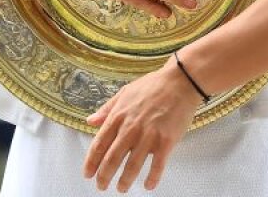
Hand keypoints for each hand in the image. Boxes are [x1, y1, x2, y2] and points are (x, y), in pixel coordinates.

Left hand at [83, 58, 202, 191]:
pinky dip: (152, 178)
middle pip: (112, 159)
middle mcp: (130, 128)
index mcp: (118, 116)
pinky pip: (157, 165)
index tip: (88, 174)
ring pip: (132, 166)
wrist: (179, 82)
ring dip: (125, 181)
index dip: (91, 162)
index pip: (99, 144)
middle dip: (104, 176)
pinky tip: (149, 186)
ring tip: (121, 188)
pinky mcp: (166, 141)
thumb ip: (107, 109)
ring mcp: (148, 135)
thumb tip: (90, 121)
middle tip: (102, 186)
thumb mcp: (124, 92)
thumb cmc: (152, 86)